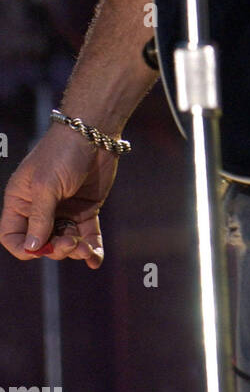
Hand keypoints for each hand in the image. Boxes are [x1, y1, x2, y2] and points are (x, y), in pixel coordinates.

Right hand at [0, 123, 118, 268]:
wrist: (95, 132)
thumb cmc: (63, 153)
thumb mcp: (47, 185)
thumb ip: (40, 217)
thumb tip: (32, 247)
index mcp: (20, 201)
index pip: (13, 235)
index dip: (23, 247)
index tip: (39, 248)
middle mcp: (40, 209)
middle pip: (41, 242)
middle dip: (55, 248)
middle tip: (69, 242)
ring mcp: (64, 210)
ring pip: (65, 242)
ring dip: (74, 250)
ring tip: (86, 248)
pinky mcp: (85, 209)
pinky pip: (87, 234)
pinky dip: (91, 248)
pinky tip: (95, 259)